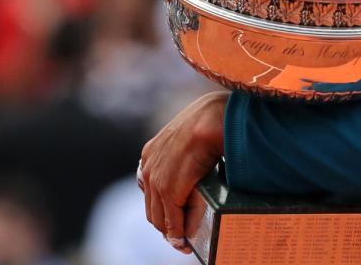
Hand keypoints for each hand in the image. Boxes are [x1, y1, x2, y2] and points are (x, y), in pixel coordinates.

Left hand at [139, 91, 227, 252]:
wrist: (212, 118)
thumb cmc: (210, 121)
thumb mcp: (191, 135)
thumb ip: (188, 153)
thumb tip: (198, 170)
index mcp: (151, 152)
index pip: (150, 190)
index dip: (162, 206)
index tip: (174, 216)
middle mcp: (148, 166)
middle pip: (152, 207)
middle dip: (166, 224)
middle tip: (180, 236)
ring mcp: (156, 179)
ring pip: (160, 217)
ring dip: (173, 232)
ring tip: (184, 242)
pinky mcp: (167, 190)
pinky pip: (172, 220)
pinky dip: (179, 232)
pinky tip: (186, 239)